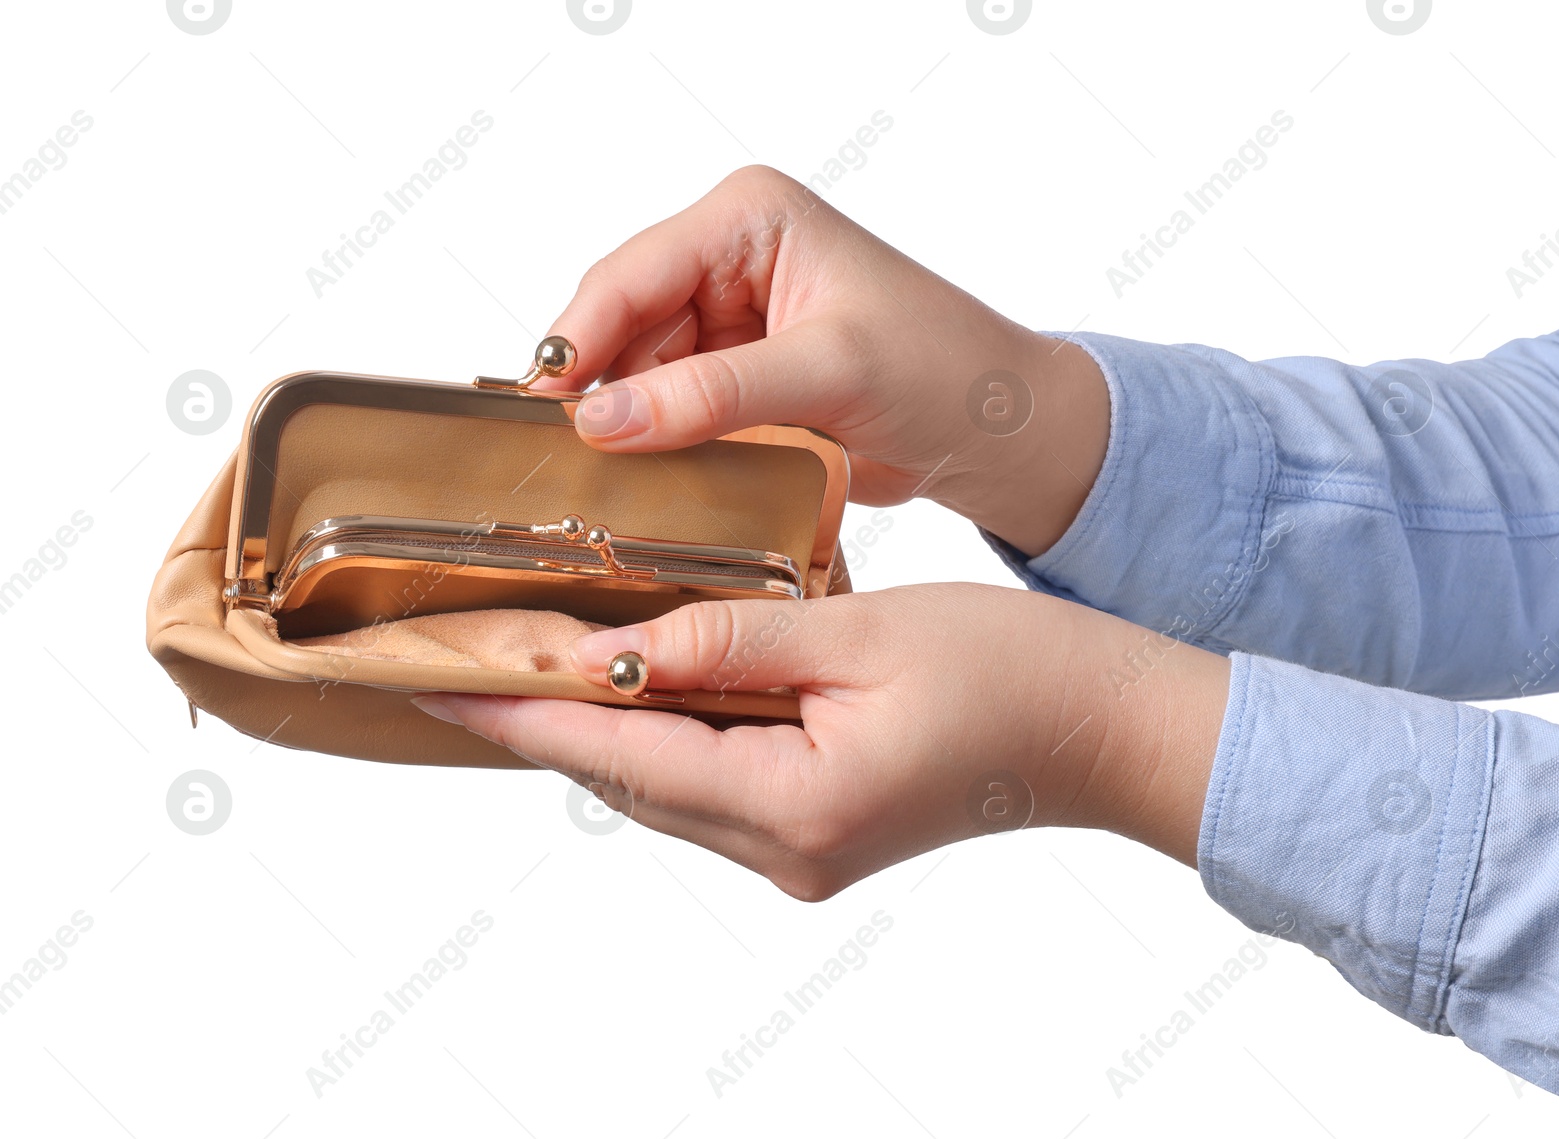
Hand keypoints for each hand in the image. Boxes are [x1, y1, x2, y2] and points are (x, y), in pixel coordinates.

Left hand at [412, 585, 1229, 899]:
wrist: (1104, 731)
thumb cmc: (1011, 674)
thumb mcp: (862, 634)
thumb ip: (734, 641)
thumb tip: (619, 649)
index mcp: (795, 806)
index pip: (621, 751)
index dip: (520, 709)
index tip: (432, 677)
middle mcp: (786, 850)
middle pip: (628, 779)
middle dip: (544, 715)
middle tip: (463, 653)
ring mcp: (802, 852)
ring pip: (664, 785)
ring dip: (600, 723)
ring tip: (528, 658)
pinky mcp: (819, 832)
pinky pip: (711, 785)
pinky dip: (663, 735)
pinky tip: (637, 682)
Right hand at [533, 165, 1110, 557]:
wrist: (998, 433)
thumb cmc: (943, 371)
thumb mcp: (828, 371)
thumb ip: (712, 394)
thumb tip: (603, 421)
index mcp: (751, 218)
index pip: (634, 272)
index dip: (578, 338)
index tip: (540, 405)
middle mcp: (731, 259)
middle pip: (624, 325)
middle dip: (596, 389)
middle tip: (557, 458)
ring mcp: (732, 322)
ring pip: (639, 375)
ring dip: (624, 425)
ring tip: (596, 479)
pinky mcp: (739, 378)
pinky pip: (671, 410)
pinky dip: (657, 446)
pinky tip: (641, 481)